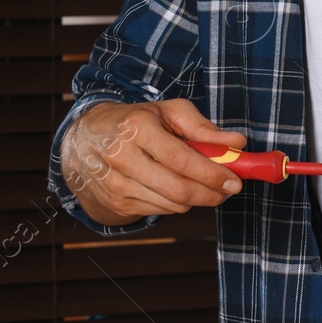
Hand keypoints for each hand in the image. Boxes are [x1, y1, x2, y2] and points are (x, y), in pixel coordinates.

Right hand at [60, 99, 247, 225]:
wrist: (84, 140)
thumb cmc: (134, 121)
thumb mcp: (166, 112)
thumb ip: (203, 127)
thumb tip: (237, 142)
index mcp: (137, 128)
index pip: (181, 160)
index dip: (212, 174)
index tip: (234, 180)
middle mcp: (122, 157)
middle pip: (178, 189)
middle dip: (210, 194)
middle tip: (228, 189)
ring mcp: (116, 184)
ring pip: (172, 204)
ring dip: (197, 199)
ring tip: (205, 186)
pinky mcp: (116, 202)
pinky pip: (160, 211)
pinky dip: (177, 203)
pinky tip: (177, 188)